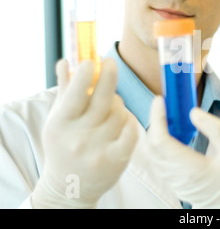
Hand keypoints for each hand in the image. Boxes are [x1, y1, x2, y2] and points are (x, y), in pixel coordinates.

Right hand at [31, 59, 138, 208]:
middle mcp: (79, 138)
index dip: (85, 76)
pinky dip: (128, 121)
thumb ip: (64, 89)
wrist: (70, 186)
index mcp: (60, 125)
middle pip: (103, 99)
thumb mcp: (58, 118)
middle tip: (111, 63)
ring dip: (117, 103)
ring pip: (120, 112)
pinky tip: (122, 120)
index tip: (92, 61)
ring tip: (110, 106)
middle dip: (109, 76)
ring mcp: (99, 150)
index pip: (75, 95)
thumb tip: (66, 61)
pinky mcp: (117, 159)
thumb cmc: (63, 144)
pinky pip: (131, 130)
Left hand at [145, 96, 219, 208]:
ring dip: (157, 134)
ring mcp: (177, 184)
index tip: (160, 100)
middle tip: (165, 106)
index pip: (160, 140)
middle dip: (154, 123)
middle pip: (151, 148)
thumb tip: (192, 112)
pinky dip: (161, 146)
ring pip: (153, 156)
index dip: (156, 117)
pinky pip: (161, 164)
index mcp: (191, 169)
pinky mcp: (180, 186)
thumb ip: (214, 128)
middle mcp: (178, 179)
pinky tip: (177, 136)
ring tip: (171, 118)